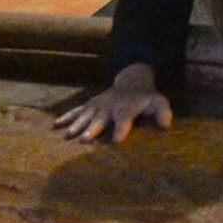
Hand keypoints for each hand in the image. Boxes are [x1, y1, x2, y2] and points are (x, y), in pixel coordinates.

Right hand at [55, 64, 174, 143]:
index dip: (122, 130)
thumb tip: (167, 125)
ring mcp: (97, 105)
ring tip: (68, 135)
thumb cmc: (145, 97)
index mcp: (126, 108)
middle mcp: (109, 106)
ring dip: (77, 124)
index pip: (124, 119)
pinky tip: (56, 125)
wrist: (131, 81)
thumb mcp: (158, 102)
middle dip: (92, 128)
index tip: (117, 141)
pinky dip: (66, 117)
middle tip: (84, 139)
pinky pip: (76, 110)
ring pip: (85, 115)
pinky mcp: (90, 104)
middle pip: (100, 119)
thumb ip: (163, 112)